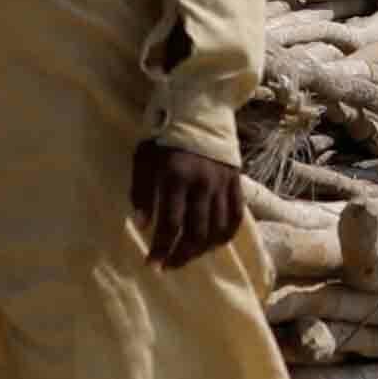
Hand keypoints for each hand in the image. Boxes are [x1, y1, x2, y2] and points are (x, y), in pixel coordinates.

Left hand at [131, 139, 247, 268]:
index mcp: (176, 177)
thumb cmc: (164, 137)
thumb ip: (141, 193)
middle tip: (168, 267)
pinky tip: (213, 244)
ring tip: (187, 257)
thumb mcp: (144, 159)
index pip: (170, 223)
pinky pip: (235, 217)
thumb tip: (142, 226)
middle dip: (181, 255)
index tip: (151, 264)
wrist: (200, 111)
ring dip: (201, 249)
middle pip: (196, 232)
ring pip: (217, 229)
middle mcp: (203, 184)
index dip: (161, 248)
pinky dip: (225, 235)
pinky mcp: (236, 184)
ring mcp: (223, 185)